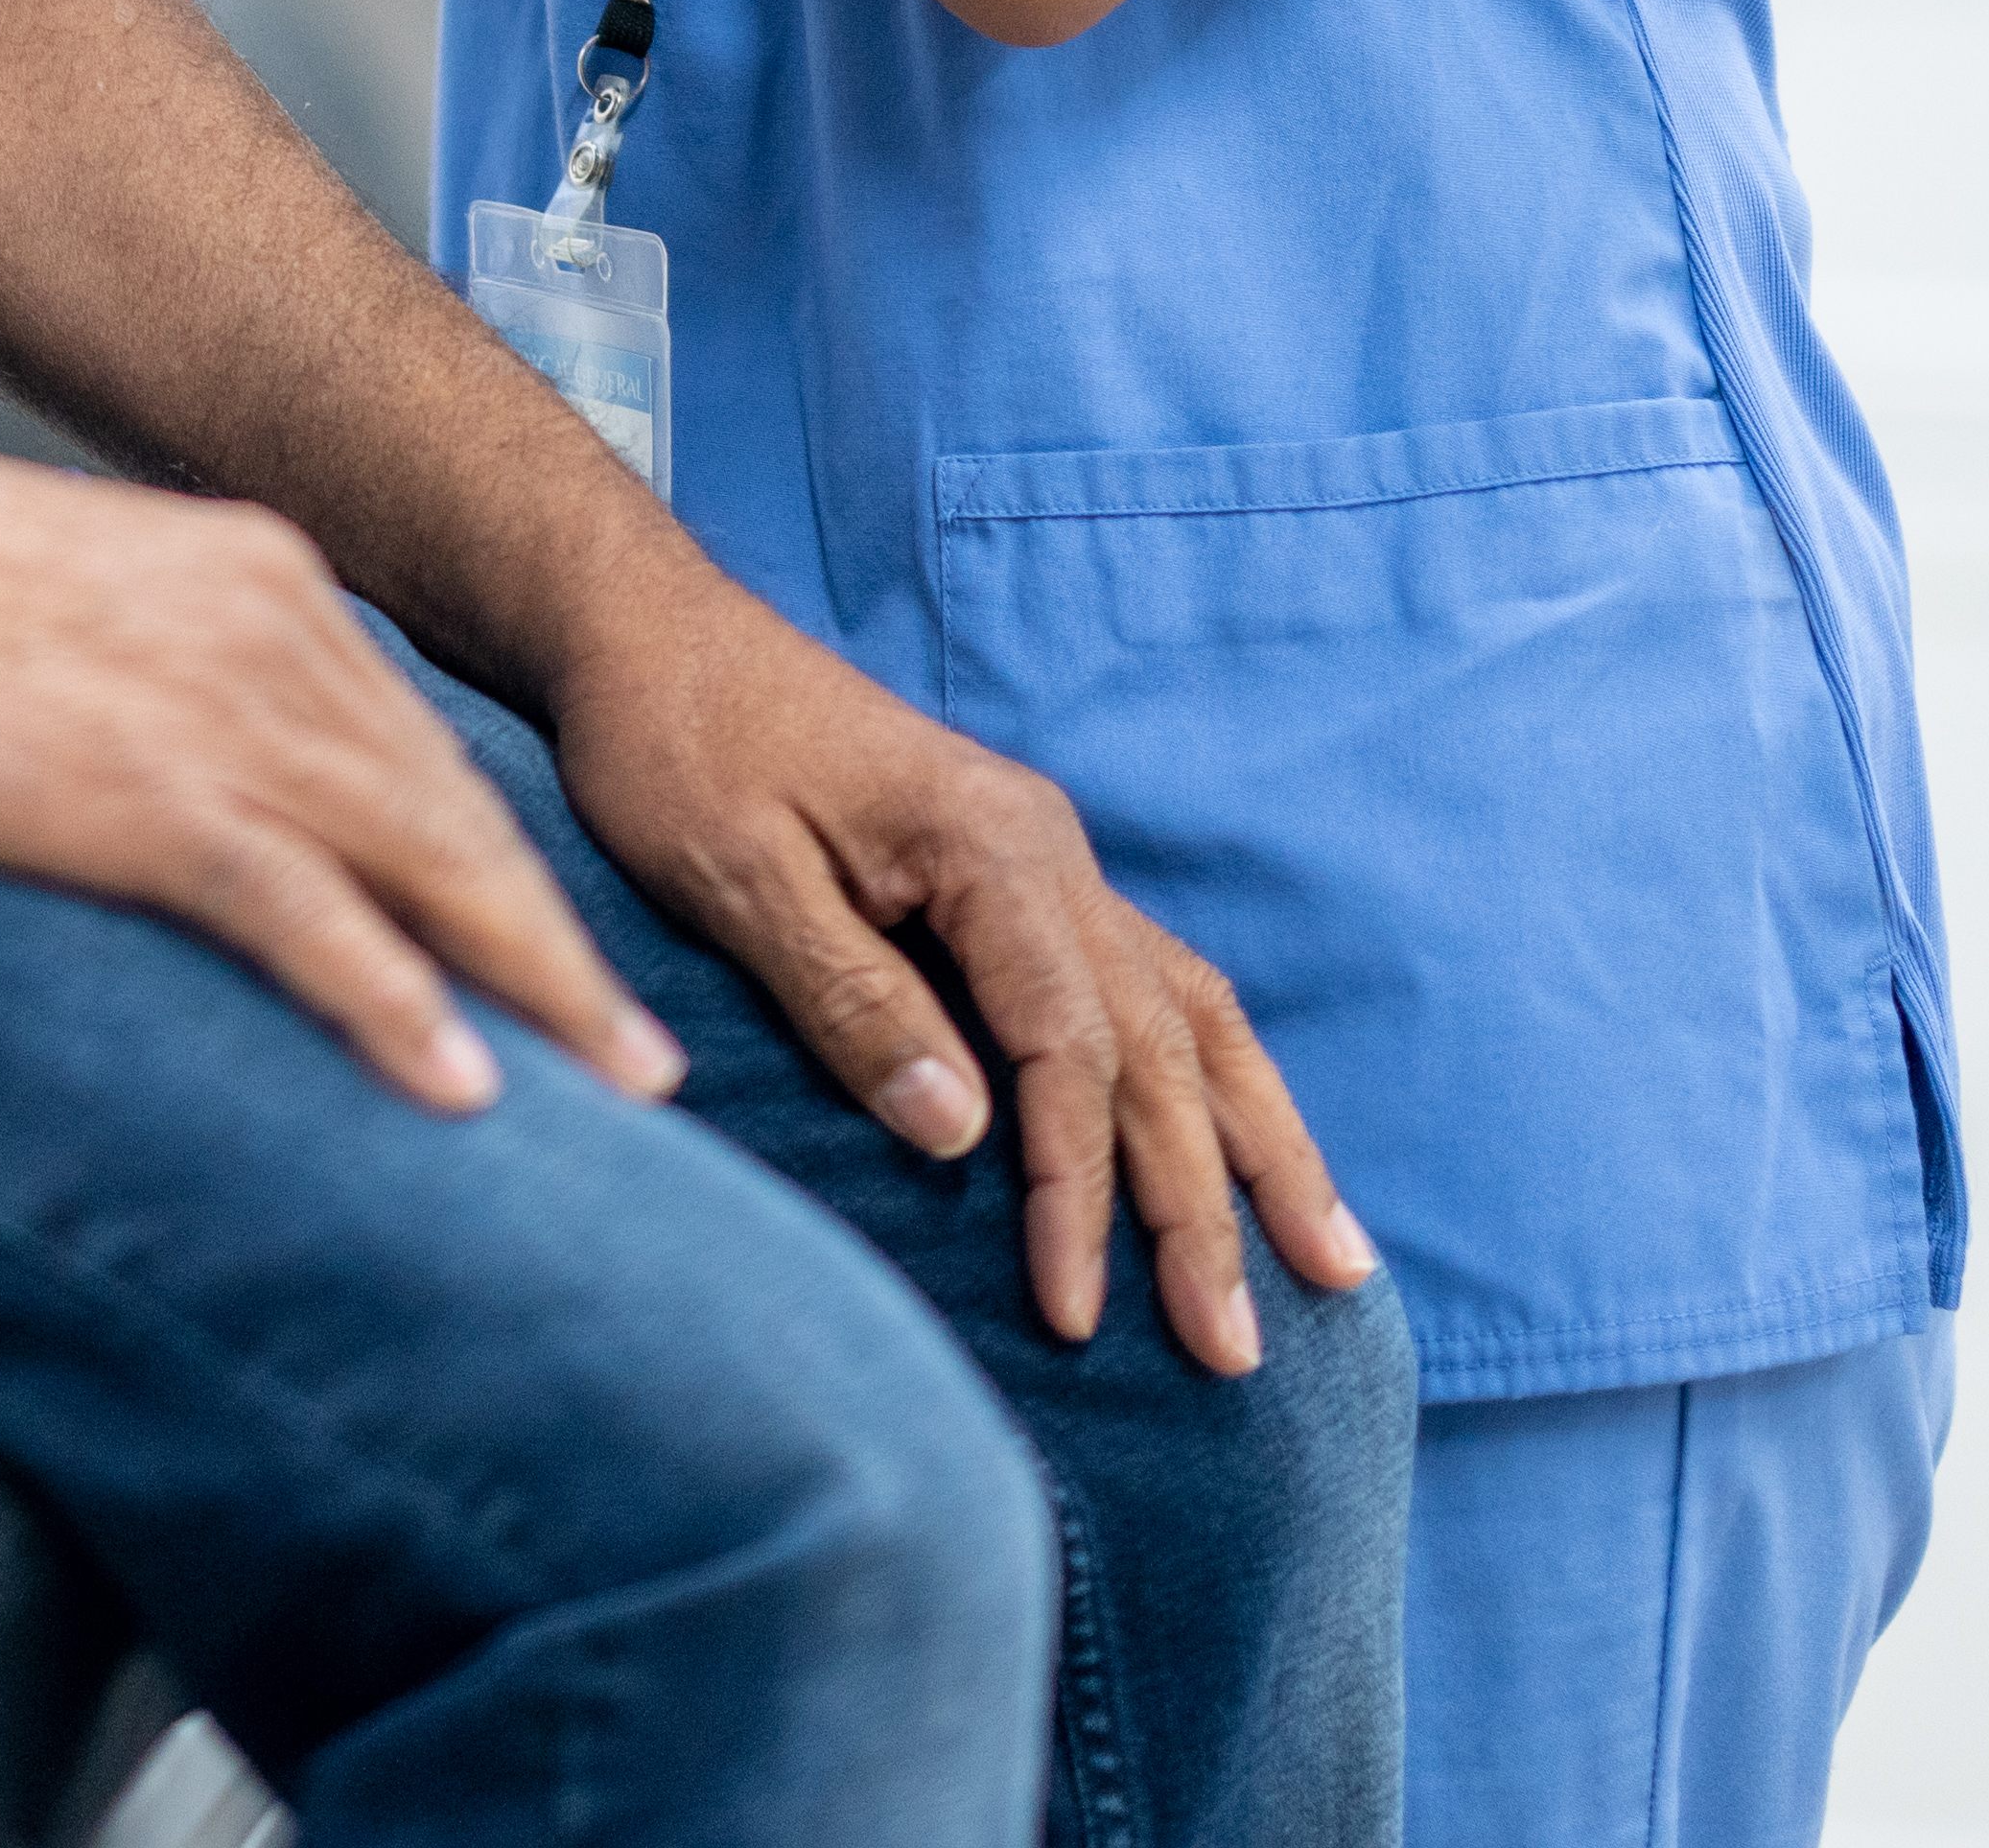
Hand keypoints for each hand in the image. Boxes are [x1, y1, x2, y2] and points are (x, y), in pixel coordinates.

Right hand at [0, 456, 688, 1116]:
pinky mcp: (161, 801)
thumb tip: (225, 764)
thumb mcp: (103, 594)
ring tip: (611, 1083)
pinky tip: (458, 1079)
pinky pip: (312, 921)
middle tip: (642, 1055)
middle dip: (561, 947)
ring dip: (534, 990)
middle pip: (463, 819)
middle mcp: (286, 645)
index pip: (420, 750)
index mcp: (272, 587)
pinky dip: (398, 1004)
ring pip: (430, 871)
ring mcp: (233, 724)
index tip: (551, 947)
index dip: (497, 864)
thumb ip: (195, 666)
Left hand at [545, 584, 1378, 1370]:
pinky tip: (1244, 1152)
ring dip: (1263, 1146)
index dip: (1078, 1189)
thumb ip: (848, 998)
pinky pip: (1155, 992)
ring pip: (1194, 1018)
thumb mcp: (731, 874)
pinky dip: (1214, 1084)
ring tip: (1333, 1271)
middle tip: (1237, 1353)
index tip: (1076, 1314)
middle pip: (1159, 1048)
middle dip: (1206, 1207)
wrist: (655, 635)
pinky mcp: (1025, 880)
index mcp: (989, 844)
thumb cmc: (675, 747)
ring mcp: (1049, 862)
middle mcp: (1050, 849)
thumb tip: (962, 1134)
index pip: (1069, 1048)